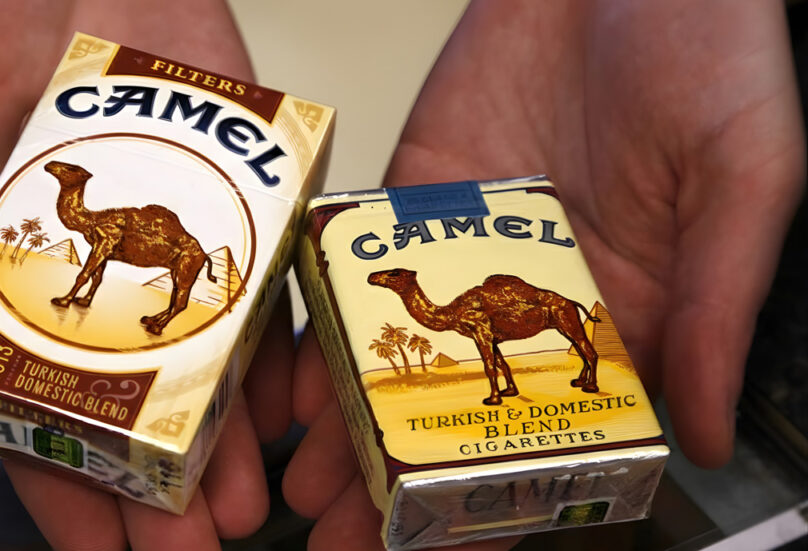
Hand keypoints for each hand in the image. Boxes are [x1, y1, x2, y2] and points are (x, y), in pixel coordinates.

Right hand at [0, 1, 293, 548]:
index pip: (22, 390)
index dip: (50, 470)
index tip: (86, 544)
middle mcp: (87, 262)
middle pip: (122, 393)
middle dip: (151, 481)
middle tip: (186, 550)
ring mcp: (166, 225)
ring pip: (203, 349)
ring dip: (227, 431)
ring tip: (246, 505)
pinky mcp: (234, 182)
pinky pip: (265, 272)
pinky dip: (281, 336)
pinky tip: (295, 401)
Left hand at [285, 0, 803, 547]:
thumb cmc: (714, 50)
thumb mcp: (744, 181)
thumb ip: (716, 307)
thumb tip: (701, 440)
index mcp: (622, 306)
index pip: (550, 426)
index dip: (495, 490)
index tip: (439, 544)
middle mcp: (534, 285)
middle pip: (455, 400)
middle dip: (393, 472)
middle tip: (334, 533)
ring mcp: (464, 238)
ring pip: (394, 343)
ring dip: (345, 414)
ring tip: (301, 482)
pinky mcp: (415, 185)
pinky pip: (361, 260)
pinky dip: (323, 317)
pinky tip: (291, 375)